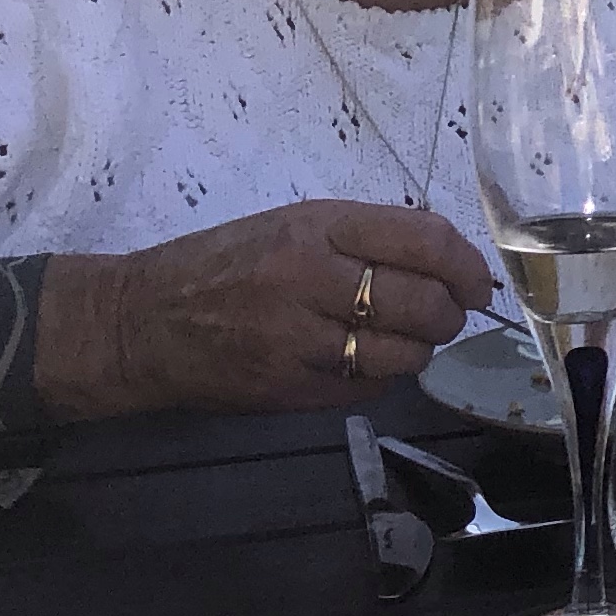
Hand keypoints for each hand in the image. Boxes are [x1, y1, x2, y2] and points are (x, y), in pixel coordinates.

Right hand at [92, 201, 494, 418]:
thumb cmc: (219, 266)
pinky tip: (362, 361)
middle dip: (451, 313)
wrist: (137, 323)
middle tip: (445, 314)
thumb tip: (445, 260)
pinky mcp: (291, 389)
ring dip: (420, 349)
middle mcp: (309, 279)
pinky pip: (369, 387)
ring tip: (403, 338)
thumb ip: (363, 237)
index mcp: (314, 228)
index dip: (467, 265)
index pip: (424, 240)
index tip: (478, 281)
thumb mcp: (289, 226)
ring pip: (405, 353)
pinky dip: (382, 376)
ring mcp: (299, 340)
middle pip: (424, 302)